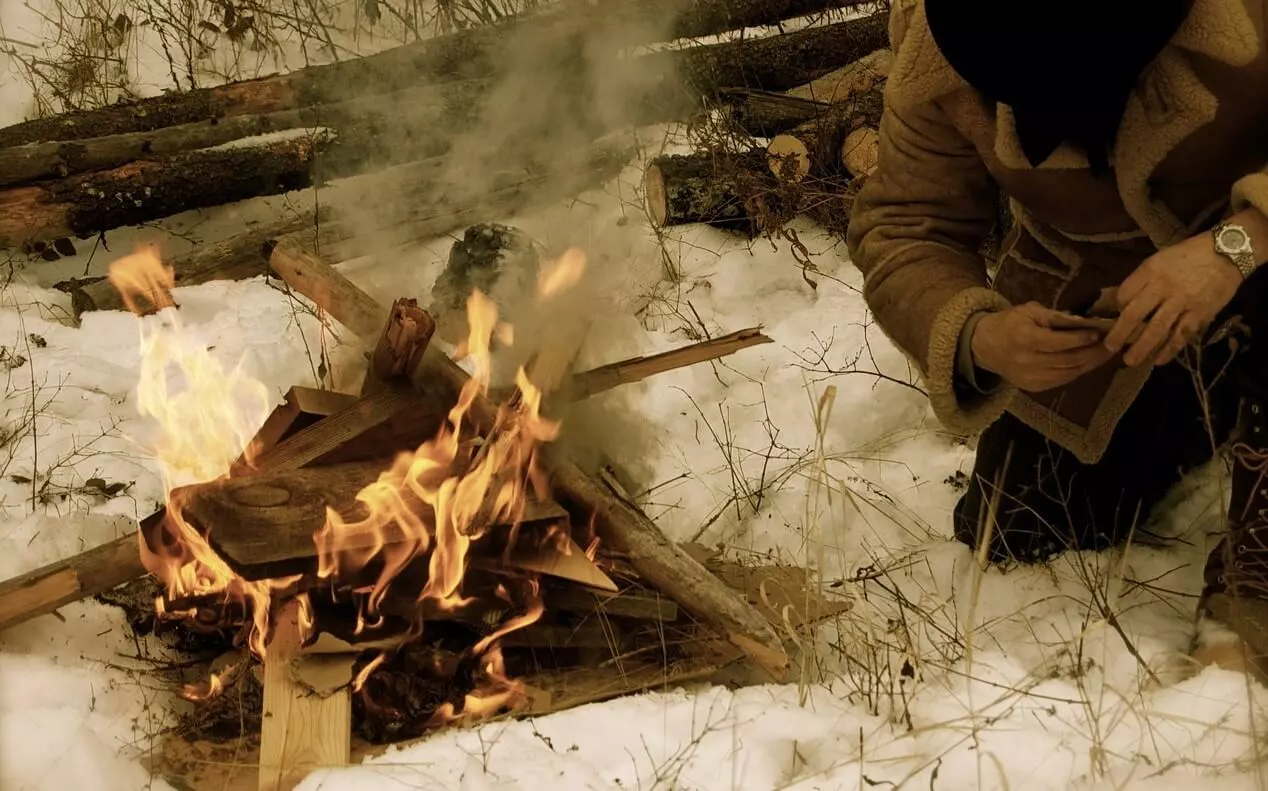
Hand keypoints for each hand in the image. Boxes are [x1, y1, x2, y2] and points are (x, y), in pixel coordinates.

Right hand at [971, 302, 1114, 391]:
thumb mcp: (1028, 311)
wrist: (984, 346)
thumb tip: (1082, 322)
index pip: (1061, 342)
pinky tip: (1088, 361)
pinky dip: (1079, 371)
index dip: (1083, 339)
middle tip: (1113, 343)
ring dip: (1091, 363)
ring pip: (1071, 373)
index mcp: (1025, 339)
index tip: (1100, 332)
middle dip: (1094, 352)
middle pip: (1070, 360)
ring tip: (1106, 353)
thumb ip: (1054, 316)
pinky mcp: (1034, 387)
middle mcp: (1028, 361)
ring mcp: (1031, 378)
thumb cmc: (1008, 323)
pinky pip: (1063, 380)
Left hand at [1104, 233, 1242, 366]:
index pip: (1124, 294)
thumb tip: (1124, 300)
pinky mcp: (1200, 313)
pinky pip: (1181, 335)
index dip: (1116, 309)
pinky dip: (1169, 350)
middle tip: (1109, 348)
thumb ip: (1143, 279)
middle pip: (1134, 315)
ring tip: (1129, 361)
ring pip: (1156, 329)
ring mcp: (1182, 302)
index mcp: (1150, 271)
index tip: (1116, 318)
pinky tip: (1158, 360)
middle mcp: (1163, 287)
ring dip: (1141, 348)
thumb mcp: (1160, 259)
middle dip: (1119, 334)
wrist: (1228, 252)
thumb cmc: (1190, 254)